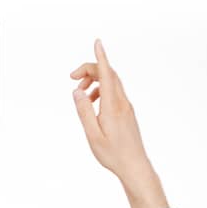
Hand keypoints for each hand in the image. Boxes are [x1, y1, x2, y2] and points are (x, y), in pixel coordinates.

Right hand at [71, 39, 168, 207]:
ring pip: (111, 83)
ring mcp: (126, 106)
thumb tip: (77, 91)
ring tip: (81, 94)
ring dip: (95, 81)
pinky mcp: (127, 112)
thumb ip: (84, 111)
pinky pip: (114, 93)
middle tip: (72, 78)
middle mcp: (122, 102)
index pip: (106, 74)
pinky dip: (101, 91)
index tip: (97, 42)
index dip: (100, 57)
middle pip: (108, 74)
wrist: (134, 165)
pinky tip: (92, 103)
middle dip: (90, 69)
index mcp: (112, 106)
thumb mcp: (92, 135)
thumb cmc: (112, 154)